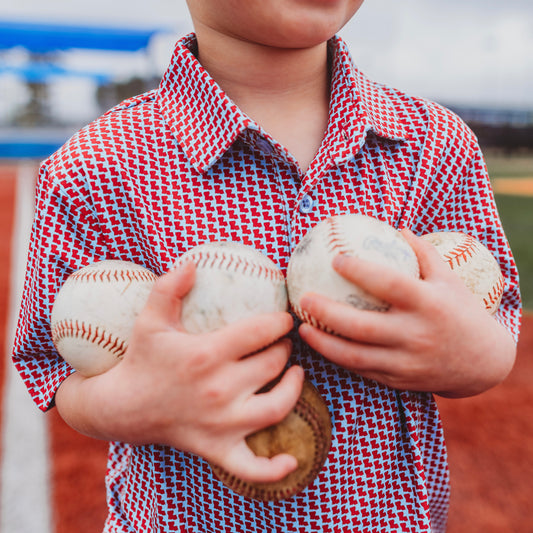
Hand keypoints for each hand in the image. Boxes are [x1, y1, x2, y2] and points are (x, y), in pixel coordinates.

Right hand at [56, 261, 303, 482]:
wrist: (124, 407)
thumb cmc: (143, 359)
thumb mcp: (150, 320)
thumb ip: (169, 288)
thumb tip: (193, 262)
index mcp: (206, 355)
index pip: (261, 332)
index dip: (280, 321)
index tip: (284, 318)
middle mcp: (219, 390)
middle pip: (274, 365)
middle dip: (285, 350)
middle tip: (283, 343)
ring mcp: (221, 423)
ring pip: (277, 407)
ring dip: (295, 388)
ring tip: (296, 374)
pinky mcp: (217, 449)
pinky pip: (252, 467)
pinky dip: (275, 470)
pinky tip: (292, 461)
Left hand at [296, 229, 515, 397]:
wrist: (483, 364)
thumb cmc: (462, 313)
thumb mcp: (450, 279)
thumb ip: (424, 253)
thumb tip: (397, 228)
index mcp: (429, 304)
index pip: (389, 284)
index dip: (360, 271)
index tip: (335, 258)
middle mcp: (416, 335)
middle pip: (362, 326)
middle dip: (327, 313)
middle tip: (304, 298)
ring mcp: (406, 362)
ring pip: (356, 356)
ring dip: (324, 343)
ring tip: (302, 329)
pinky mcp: (399, 381)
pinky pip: (362, 370)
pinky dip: (339, 358)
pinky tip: (322, 345)